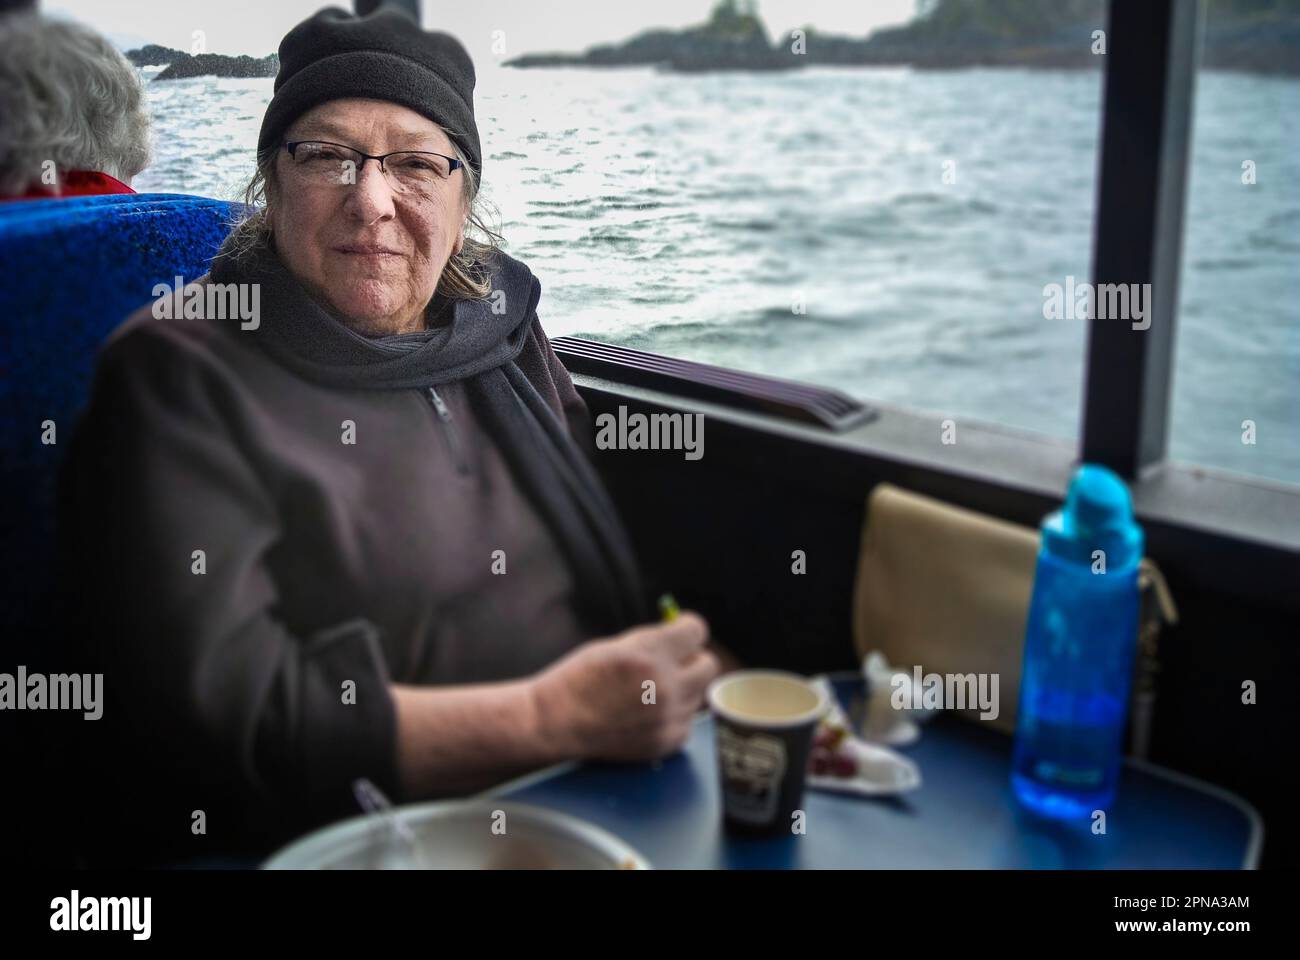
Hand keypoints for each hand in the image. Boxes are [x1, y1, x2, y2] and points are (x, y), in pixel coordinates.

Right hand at [531, 612, 720, 761]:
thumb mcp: (614, 646)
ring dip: (682, 689)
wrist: (554, 723)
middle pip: (709, 665)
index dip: (686, 629)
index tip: (679, 632)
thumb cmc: (578, 679)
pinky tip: (646, 714)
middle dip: (692, 660)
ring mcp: (667, 719)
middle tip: (673, 663)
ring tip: (650, 692)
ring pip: (699, 694)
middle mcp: (665, 687)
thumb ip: (653, 640)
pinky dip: (673, 716)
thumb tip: (682, 634)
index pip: (697, 631)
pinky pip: (687, 722)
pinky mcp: (666, 743)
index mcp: (649, 655)